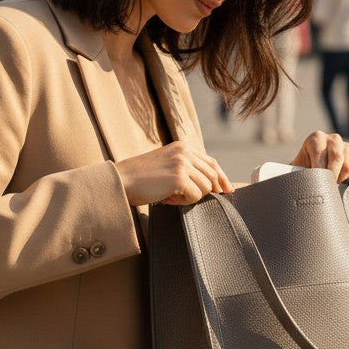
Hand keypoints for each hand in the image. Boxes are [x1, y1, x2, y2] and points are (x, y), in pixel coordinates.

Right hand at [115, 142, 233, 206]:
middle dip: (207, 190)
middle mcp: (185, 152)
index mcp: (183, 147)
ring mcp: (183, 164)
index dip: (221, 177)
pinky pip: (196, 197)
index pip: (211, 162)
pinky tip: (168, 198)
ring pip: (206, 187)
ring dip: (191, 197)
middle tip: (185, 196)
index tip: (227, 189)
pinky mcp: (179, 178)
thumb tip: (211, 184)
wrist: (121, 181)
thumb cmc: (140, 178)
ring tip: (171, 195)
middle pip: (212, 176)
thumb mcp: (166, 165)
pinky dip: (184, 202)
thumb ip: (186, 168)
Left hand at [289, 132, 348, 182]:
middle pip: (337, 158)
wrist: (311, 170)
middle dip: (331, 176)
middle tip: (326, 189)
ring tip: (330, 186)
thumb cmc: (301, 170)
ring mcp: (346, 146)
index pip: (321, 154)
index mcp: (316, 138)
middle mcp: (333, 139)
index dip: (319, 171)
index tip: (317, 184)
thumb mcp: (297, 168)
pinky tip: (340, 183)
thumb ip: (300, 172)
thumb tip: (304, 184)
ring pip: (348, 166)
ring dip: (340, 180)